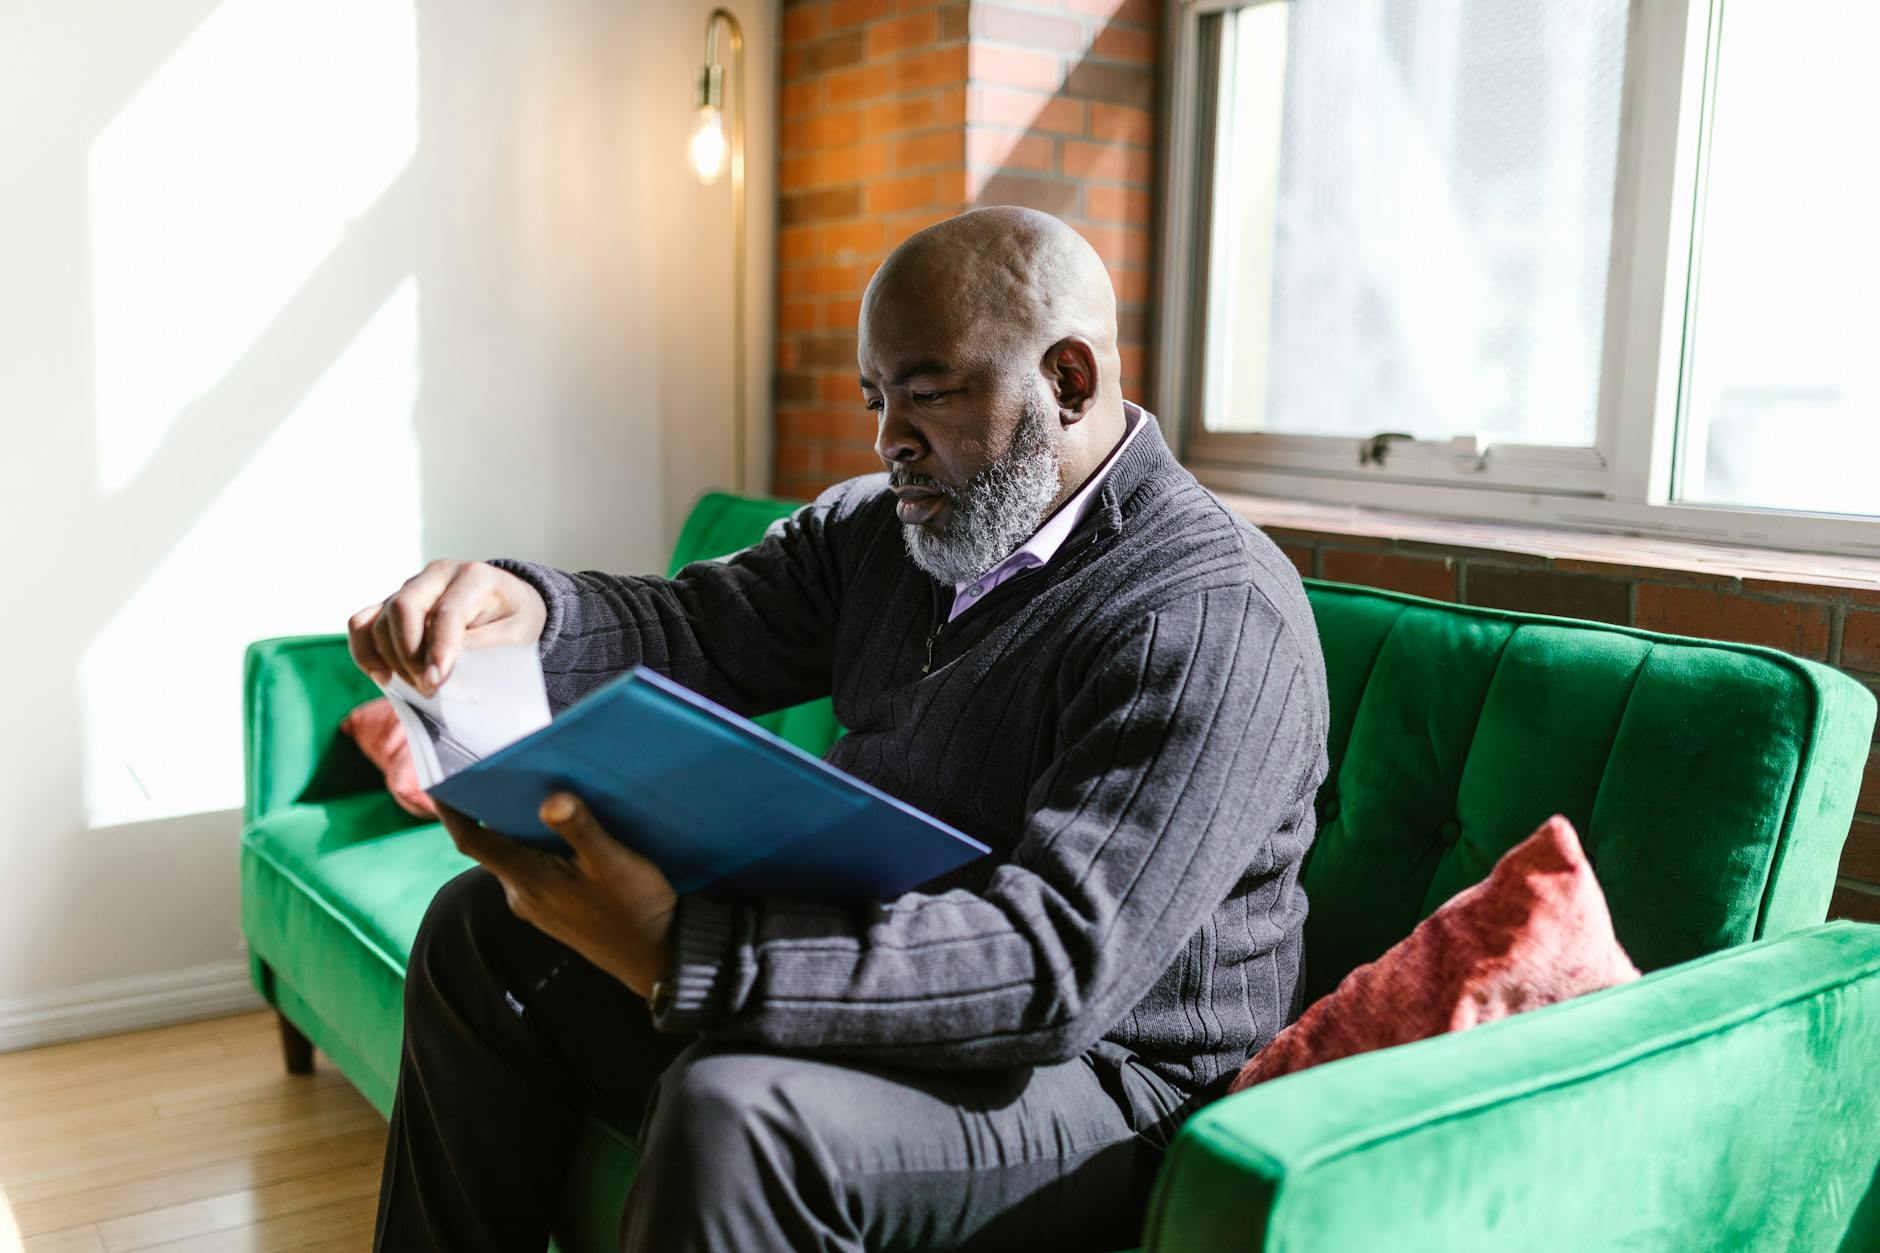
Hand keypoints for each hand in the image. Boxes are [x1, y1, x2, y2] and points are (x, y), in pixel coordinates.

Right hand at [348, 559, 547, 695]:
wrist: (508, 604)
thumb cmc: (514, 620)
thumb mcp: (516, 635)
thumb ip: (483, 646)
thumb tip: (442, 667)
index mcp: (473, 576)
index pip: (446, 613)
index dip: (438, 650)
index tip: (436, 683)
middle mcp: (437, 575)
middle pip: (404, 608)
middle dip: (409, 655)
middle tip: (428, 687)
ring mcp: (410, 588)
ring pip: (380, 619)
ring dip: (391, 659)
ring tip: (417, 686)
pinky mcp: (392, 604)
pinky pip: (362, 624)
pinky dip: (365, 652)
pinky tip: (384, 678)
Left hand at [435, 792, 675, 997]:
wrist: (657, 959)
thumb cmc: (636, 910)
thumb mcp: (614, 864)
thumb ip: (580, 829)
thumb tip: (550, 799)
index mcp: (529, 880)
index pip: (472, 841)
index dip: (451, 810)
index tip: (439, 781)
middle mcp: (523, 894)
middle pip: (491, 845)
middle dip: (490, 809)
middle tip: (500, 769)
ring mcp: (536, 905)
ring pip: (513, 858)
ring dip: (517, 828)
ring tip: (533, 791)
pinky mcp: (554, 910)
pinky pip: (532, 871)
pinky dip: (536, 847)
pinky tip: (561, 832)